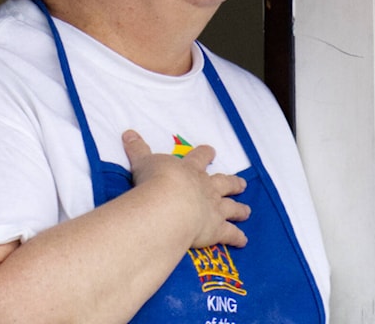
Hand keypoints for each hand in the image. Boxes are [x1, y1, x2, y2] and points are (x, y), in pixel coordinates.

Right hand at [122, 129, 250, 248]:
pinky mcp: (216, 229)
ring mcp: (214, 208)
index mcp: (191, 170)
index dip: (205, 154)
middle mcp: (207, 188)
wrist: (169, 204)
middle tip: (242, 183)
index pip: (200, 158)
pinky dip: (237, 238)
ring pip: (232, 207)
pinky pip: (230, 234)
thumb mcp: (144, 162)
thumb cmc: (157, 181)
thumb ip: (138, 149)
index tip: (211, 151)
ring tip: (247, 211)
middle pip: (224, 183)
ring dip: (240, 209)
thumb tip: (128, 133)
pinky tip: (243, 241)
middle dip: (233, 183)